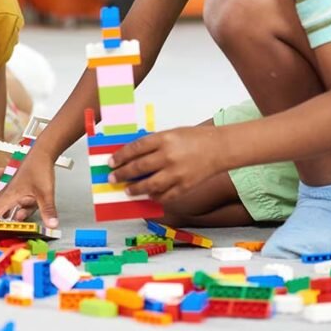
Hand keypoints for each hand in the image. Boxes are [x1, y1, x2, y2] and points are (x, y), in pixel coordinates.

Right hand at [0, 144, 59, 228]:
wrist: (41, 152)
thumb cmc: (39, 168)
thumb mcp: (46, 192)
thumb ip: (48, 210)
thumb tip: (51, 225)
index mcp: (9, 195)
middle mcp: (6, 192)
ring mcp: (10, 189)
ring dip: (3, 214)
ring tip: (11, 224)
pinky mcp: (16, 188)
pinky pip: (9, 200)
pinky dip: (12, 208)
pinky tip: (22, 210)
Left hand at [108, 125, 223, 203]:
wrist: (219, 148)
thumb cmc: (194, 138)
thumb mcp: (169, 134)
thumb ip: (152, 144)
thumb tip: (132, 156)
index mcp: (163, 139)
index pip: (135, 148)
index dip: (120, 156)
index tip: (111, 162)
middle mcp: (168, 156)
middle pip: (139, 167)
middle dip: (123, 174)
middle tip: (113, 178)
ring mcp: (177, 173)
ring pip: (150, 185)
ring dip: (136, 189)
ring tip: (127, 190)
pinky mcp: (185, 186)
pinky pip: (166, 195)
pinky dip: (155, 197)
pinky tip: (148, 196)